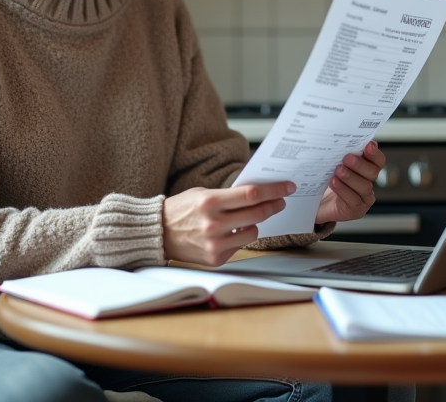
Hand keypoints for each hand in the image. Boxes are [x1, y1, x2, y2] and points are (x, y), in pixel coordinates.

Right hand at [163, 181, 295, 265]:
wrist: (158, 233)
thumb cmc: (180, 210)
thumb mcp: (202, 194)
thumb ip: (228, 195)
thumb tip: (257, 193)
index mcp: (210, 202)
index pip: (251, 194)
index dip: (273, 190)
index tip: (287, 187)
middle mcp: (213, 224)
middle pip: (257, 213)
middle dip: (273, 205)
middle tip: (280, 200)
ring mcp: (215, 244)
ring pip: (253, 231)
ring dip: (255, 223)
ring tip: (247, 217)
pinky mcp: (216, 258)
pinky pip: (240, 245)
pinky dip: (239, 236)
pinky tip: (230, 231)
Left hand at [315, 141, 385, 224]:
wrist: (316, 203)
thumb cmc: (326, 181)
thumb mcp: (332, 164)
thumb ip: (341, 154)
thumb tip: (340, 139)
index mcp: (366, 169)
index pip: (378, 161)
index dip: (375, 153)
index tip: (368, 145)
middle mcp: (368, 182)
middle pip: (373, 172)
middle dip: (360, 164)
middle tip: (347, 158)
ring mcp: (364, 197)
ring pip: (364, 186)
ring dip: (351, 177)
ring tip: (338, 171)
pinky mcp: (356, 210)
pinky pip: (354, 200)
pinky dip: (343, 190)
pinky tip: (334, 183)